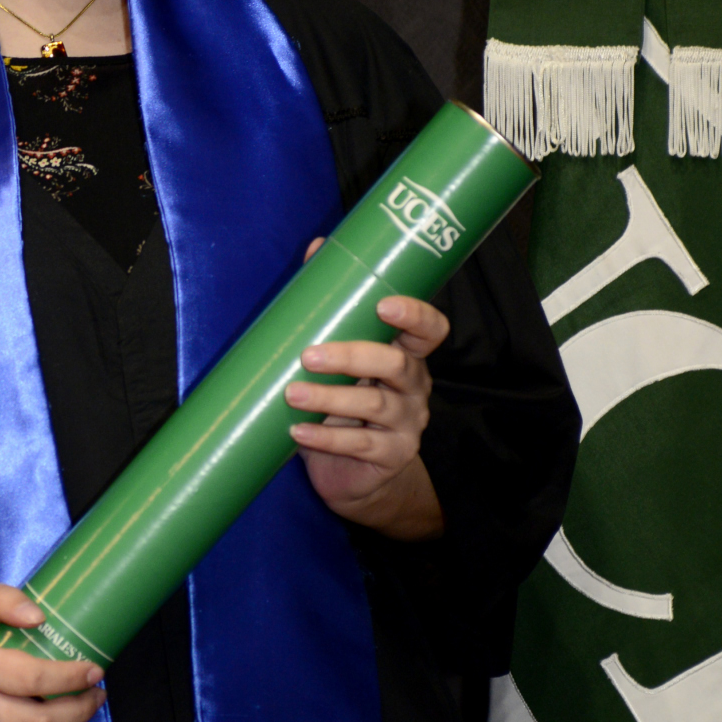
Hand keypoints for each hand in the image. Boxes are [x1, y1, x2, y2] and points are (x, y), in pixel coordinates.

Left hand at [284, 241, 447, 539]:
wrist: (356, 474)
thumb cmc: (343, 404)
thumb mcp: (339, 357)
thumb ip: (331, 308)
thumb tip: (316, 246)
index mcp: (405, 355)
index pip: (429, 330)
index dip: (414, 315)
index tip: (383, 305)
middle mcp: (413, 387)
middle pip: (395, 365)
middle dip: (351, 356)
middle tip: (309, 355)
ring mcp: (407, 424)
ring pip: (374, 406)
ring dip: (330, 399)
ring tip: (292, 393)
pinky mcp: (391, 457)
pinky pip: (361, 447)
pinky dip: (325, 439)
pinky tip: (297, 433)